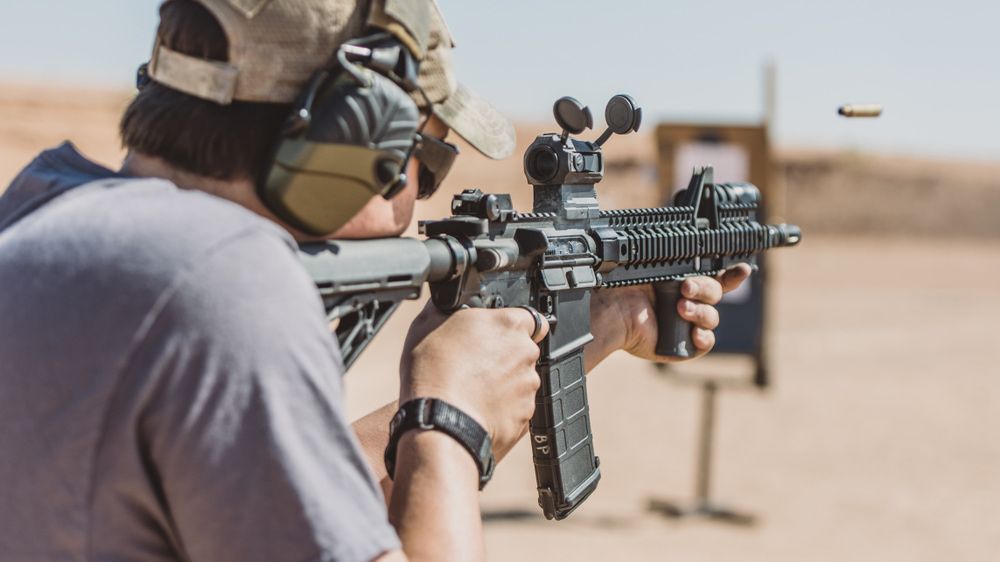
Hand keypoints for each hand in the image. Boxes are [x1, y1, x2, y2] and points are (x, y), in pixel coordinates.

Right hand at [400, 302, 547, 457]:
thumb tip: (446, 299)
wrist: (439, 425)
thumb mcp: (428, 323)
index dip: (511, 325)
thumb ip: (448, 308)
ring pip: (519, 381)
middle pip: (522, 350)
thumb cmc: (433, 373)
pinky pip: (514, 409)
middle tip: (474, 363)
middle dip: (503, 355)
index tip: (496, 333)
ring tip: (471, 389)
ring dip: (502, 383)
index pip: (529, 317)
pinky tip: (475, 408)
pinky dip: (499, 409)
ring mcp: (528, 389)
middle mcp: (526, 355)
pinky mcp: (524, 418)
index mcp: (509, 325)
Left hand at [586, 264, 751, 368]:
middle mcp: (685, 302)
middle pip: (715, 293)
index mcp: (680, 281)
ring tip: (680, 308)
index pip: (715, 277)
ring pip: (712, 317)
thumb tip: (693, 232)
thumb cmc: (623, 283)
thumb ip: (674, 253)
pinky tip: (693, 331)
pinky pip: (704, 343)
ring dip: (701, 311)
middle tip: (685, 288)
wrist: (612, 310)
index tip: (742, 269)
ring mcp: (683, 325)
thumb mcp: (650, 261)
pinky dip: (703, 336)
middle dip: (705, 288)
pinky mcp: (680, 347)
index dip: (732, 275)